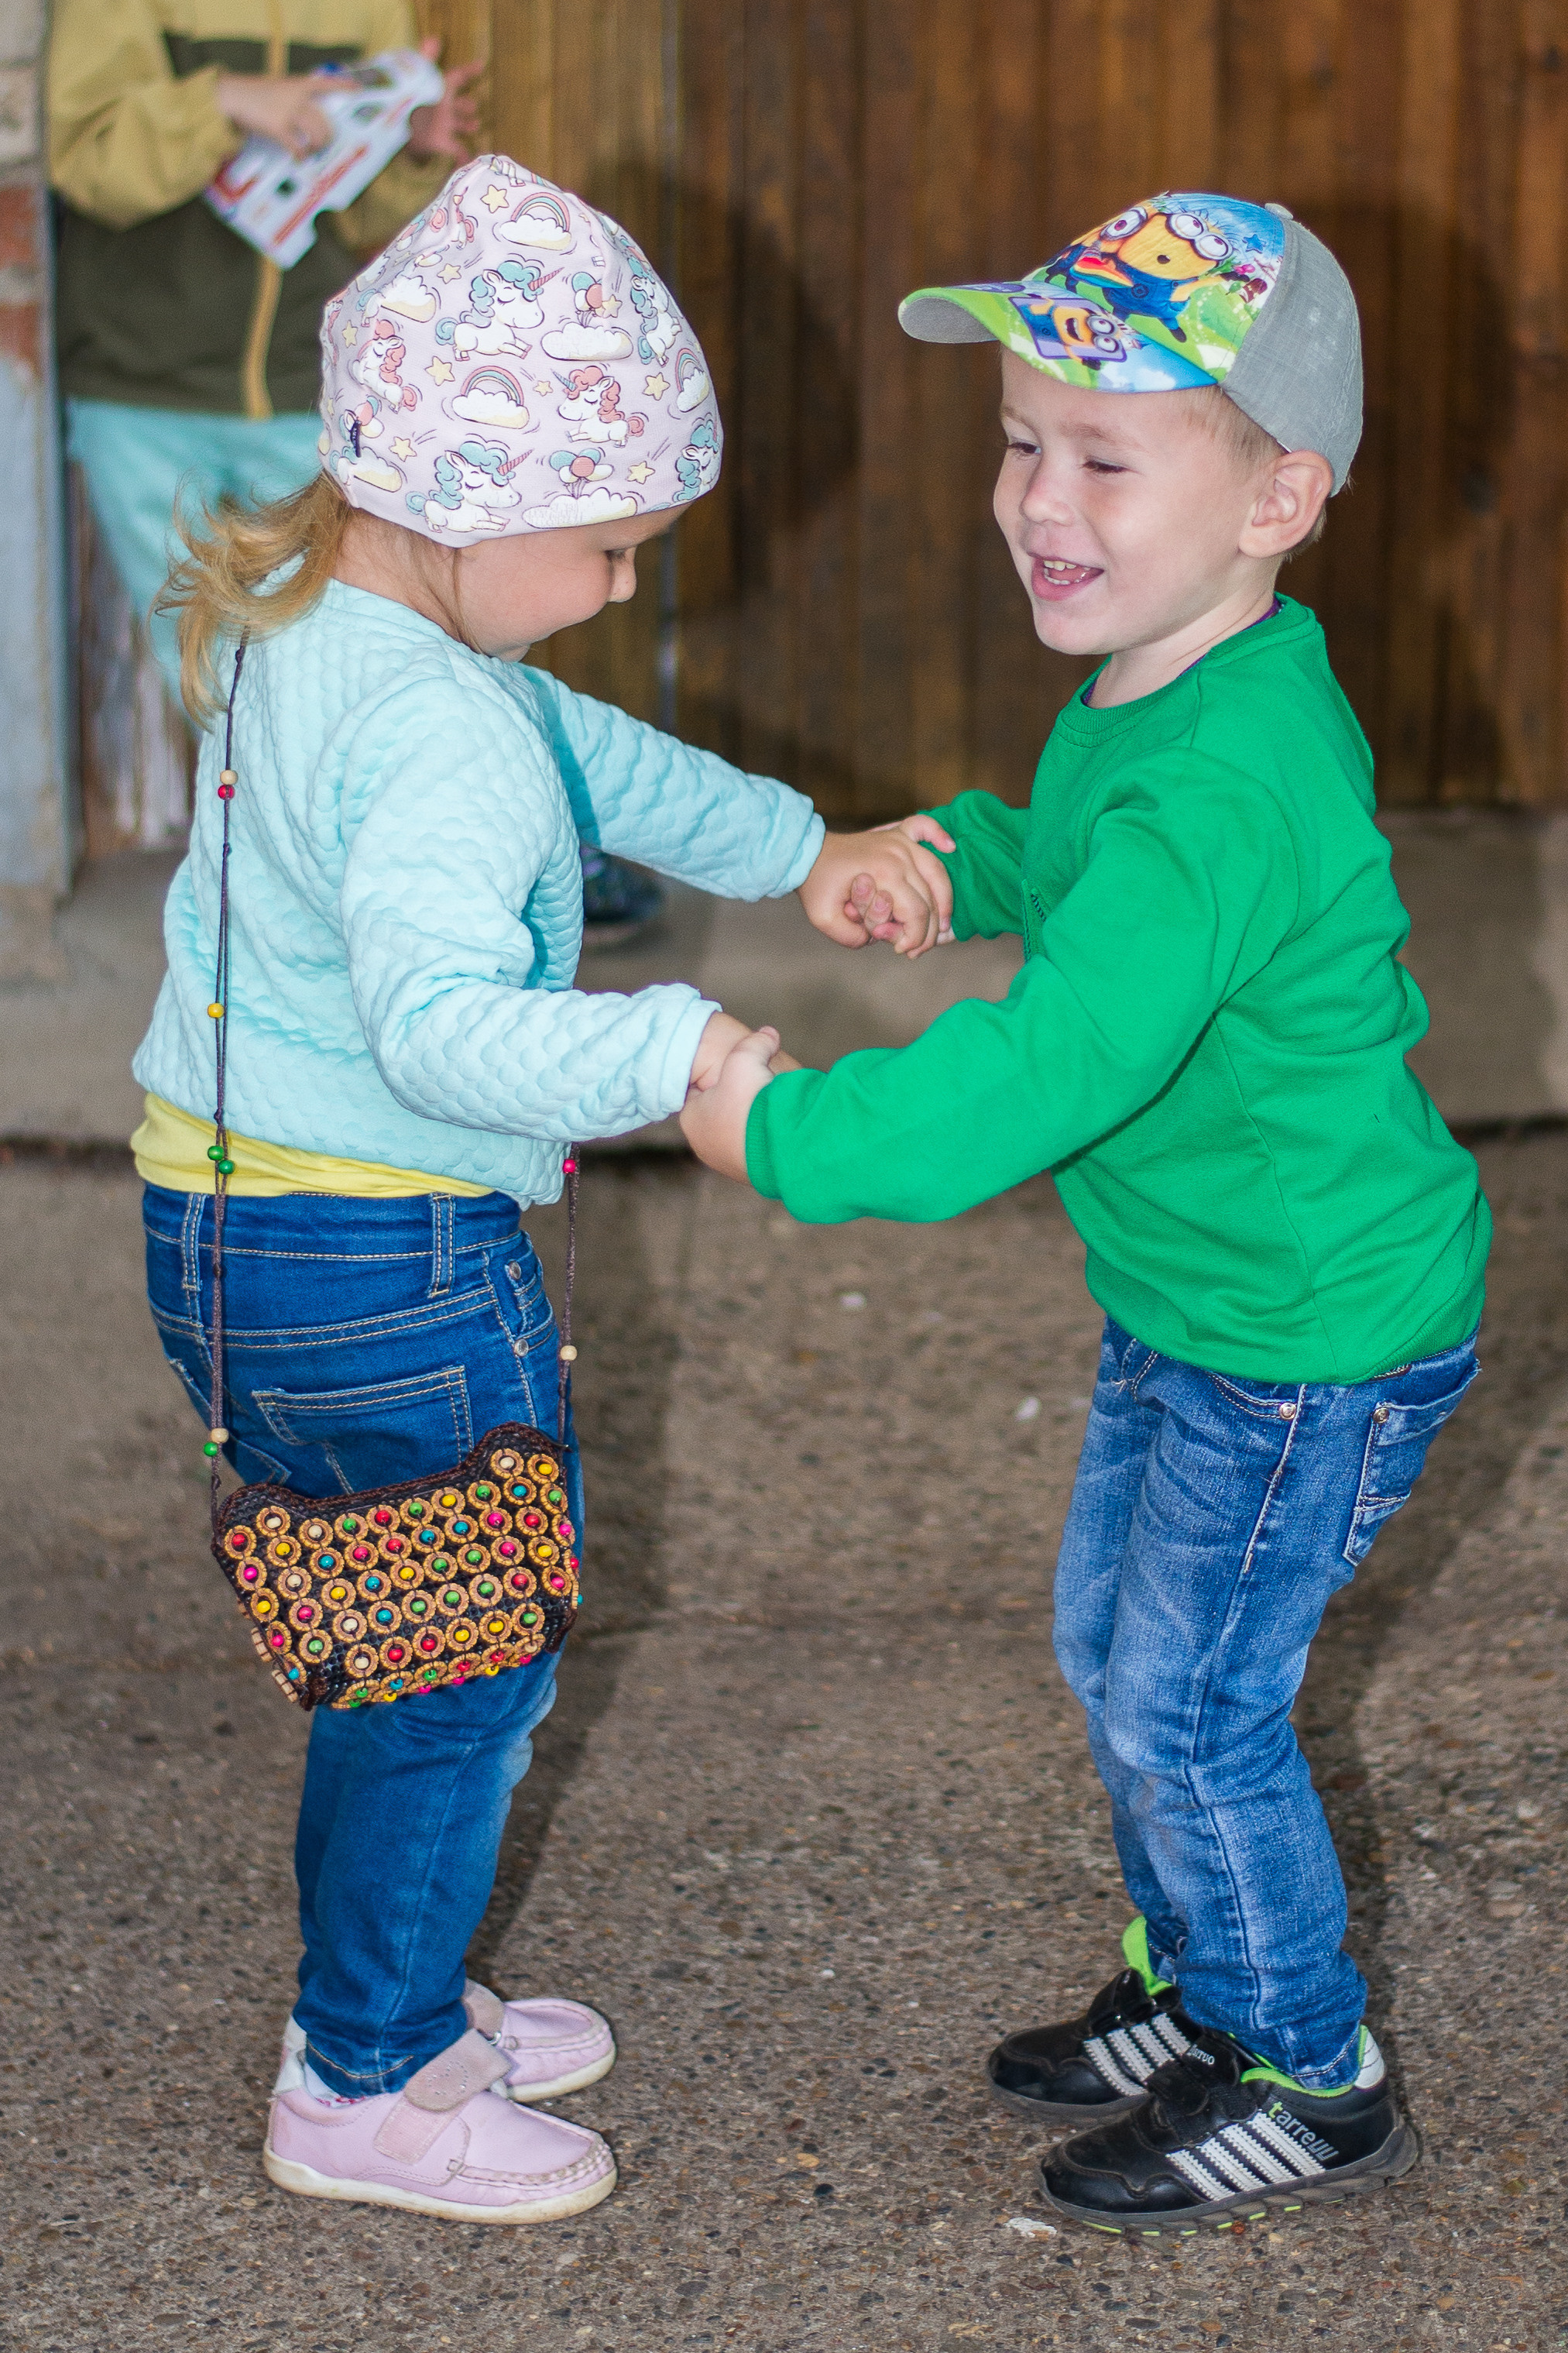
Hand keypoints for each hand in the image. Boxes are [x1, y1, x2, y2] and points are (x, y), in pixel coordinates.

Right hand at [215, 71, 337, 157]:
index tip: (358, 88)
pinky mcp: (278, 128)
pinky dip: (301, 155)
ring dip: (317, 146)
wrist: (231, 95)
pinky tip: (300, 158)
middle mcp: (296, 97)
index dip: (343, 85)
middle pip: (323, 120)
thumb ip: (292, 95)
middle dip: (327, 135)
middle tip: (325, 142)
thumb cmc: (252, 92)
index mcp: (296, 84)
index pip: (325, 83)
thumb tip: (305, 111)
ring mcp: (288, 113)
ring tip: (313, 150)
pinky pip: (297, 146)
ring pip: (316, 134)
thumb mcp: (276, 87)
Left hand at [408, 41, 482, 161]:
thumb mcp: (419, 77)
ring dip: (466, 125)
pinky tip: (466, 161)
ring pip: (458, 124)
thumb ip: (427, 59)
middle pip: (458, 104)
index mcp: (440, 89)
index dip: (469, 71)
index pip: (457, 77)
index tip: (481, 66)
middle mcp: (442, 107)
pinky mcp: (439, 142)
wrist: (395, 126)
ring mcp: (442, 125)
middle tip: (474, 106)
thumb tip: (434, 39)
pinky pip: (455, 149)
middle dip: (466, 105)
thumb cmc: (409, 99)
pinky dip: (463, 155)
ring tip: (475, 125)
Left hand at [680, 1026, 778, 1181]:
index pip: (698, 1091)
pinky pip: (757, 1149)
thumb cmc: (752, 1104)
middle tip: (760, 1088)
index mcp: (692, 1120)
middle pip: (721, 1111)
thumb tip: (768, 1033)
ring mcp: (728, 1164)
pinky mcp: (751, 1176)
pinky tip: (781, 1128)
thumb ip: (755, 1043)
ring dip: (754, 1120)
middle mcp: (704, 1146)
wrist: (782, 1149)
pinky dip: (767, 1138)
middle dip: (739, 1099)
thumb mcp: (746, 1060)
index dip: (719, 1077)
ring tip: (774, 1109)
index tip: (739, 1072)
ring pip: (739, 1131)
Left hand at [798, 814, 956, 957]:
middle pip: (931, 898)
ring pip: (938, 872)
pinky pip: (925, 827)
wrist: (807, 853)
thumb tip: (876, 939)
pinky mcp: (897, 835)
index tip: (902, 951)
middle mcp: (898, 855)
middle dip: (928, 930)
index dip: (915, 938)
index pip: (916, 913)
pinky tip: (951, 846)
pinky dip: (939, 834)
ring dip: (944, 900)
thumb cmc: (817, 885)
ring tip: (942, 924)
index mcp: (883, 873)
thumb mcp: (824, 918)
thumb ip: (851, 937)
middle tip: (917, 948)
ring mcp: (900, 842)